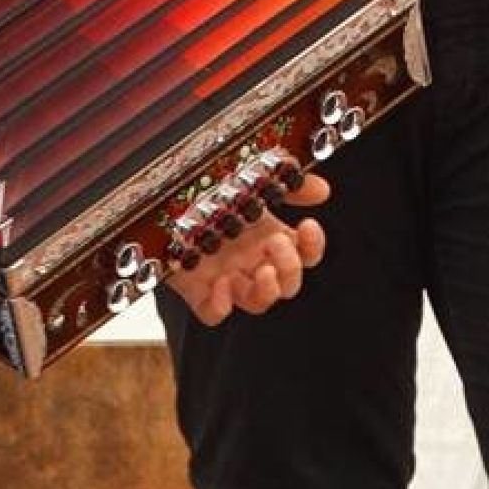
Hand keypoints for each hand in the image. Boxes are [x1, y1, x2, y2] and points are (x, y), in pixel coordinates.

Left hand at [164, 173, 329, 324]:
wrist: (163, 194)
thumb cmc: (213, 185)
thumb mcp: (255, 174)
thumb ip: (288, 181)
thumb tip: (325, 190)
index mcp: (269, 235)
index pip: (305, 253)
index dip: (314, 247)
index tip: (308, 224)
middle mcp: (252, 260)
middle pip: (287, 285)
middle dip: (290, 268)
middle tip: (274, 245)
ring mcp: (226, 277)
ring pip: (258, 303)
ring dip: (266, 291)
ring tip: (259, 271)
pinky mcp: (197, 288)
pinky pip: (214, 314)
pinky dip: (221, 305)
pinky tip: (221, 281)